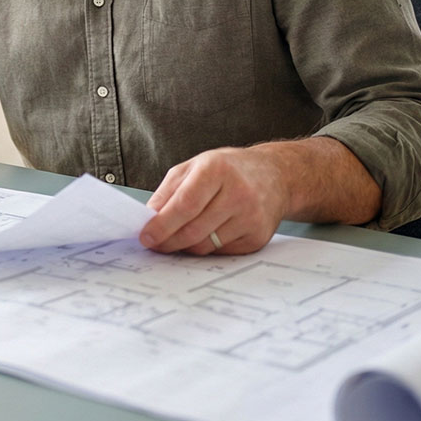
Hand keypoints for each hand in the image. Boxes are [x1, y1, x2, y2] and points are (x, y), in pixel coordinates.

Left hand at [138, 136, 381, 254]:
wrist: (274, 176)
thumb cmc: (227, 170)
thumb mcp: (193, 168)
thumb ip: (168, 192)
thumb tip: (148, 219)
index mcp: (216, 170)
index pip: (185, 205)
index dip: (162, 225)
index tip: (146, 237)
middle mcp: (238, 193)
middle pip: (194, 230)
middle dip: (169, 241)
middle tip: (155, 245)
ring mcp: (251, 217)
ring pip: (206, 245)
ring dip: (186, 246)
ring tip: (177, 238)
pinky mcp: (258, 237)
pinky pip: (221, 252)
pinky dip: (207, 247)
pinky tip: (206, 235)